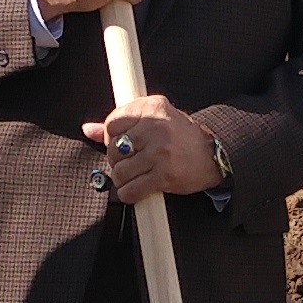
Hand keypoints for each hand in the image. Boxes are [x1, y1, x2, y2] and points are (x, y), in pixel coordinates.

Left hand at [84, 90, 223, 204]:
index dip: (111, 137)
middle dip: (117, 160)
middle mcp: (155, 127)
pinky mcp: (165, 175)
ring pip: (119, 171)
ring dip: (123, 179)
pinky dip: (129, 194)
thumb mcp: (153, 119)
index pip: (113, 123)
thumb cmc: (181, 136)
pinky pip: (131, 190)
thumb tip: (88, 129)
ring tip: (134, 176)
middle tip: (130, 163)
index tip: (123, 144)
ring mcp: (160, 152)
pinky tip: (137, 190)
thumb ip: (121, 123)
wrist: (214, 155)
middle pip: (113, 148)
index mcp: (152, 107)